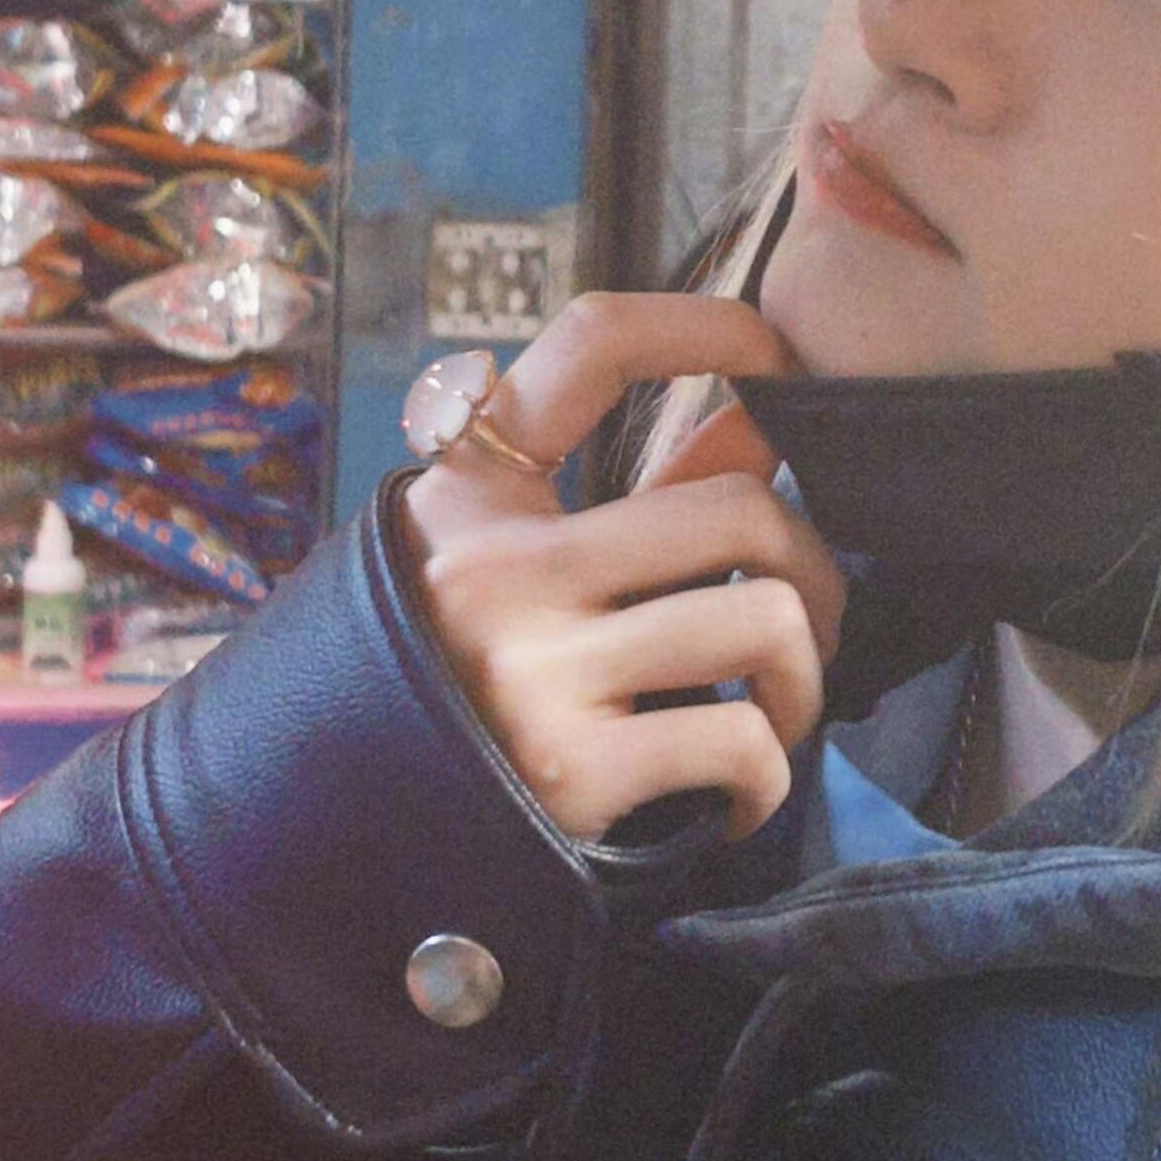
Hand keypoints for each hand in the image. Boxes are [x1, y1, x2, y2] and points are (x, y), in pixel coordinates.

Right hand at [397, 295, 844, 842]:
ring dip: (803, 681)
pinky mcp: (571, 769)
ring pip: (765, 621)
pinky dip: (768, 777)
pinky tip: (736, 793)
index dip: (701, 325)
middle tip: (807, 624)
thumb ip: (638, 503)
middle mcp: (497, 567)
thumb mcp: (514, 572)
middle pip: (738, 511)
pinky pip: (743, 741)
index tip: (775, 352)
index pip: (588, 348)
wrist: (348, 836)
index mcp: (473, 496)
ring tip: (773, 713)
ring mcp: (534, 667)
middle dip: (813, 572)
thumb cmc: (455, 691)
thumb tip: (758, 429)